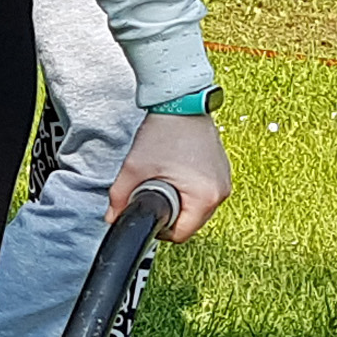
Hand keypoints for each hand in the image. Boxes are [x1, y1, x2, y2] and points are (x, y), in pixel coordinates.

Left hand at [105, 111, 228, 242]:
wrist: (181, 101)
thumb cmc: (164, 131)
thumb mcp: (135, 167)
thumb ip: (120, 198)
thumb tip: (112, 217)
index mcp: (204, 196)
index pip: (182, 234)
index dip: (161, 230)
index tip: (148, 213)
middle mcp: (220, 191)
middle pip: (191, 223)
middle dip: (170, 214)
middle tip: (153, 193)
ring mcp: (224, 180)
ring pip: (198, 209)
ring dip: (180, 202)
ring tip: (165, 181)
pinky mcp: (222, 171)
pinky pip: (204, 193)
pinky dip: (189, 190)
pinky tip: (176, 174)